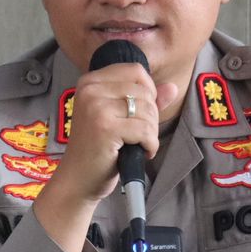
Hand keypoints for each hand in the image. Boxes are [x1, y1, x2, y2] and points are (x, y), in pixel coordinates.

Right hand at [33, 63, 179, 251]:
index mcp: (90, 81)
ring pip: (148, 110)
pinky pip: (145, 130)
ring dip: (150, 133)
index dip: (149, 92)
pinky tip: (139, 152)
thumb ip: (146, 101)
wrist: (78, 181)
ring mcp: (96, 107)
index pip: (136, 70)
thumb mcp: (121, 119)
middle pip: (144, 90)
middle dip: (150, 116)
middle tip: (137, 135)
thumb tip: (172, 87)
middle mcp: (90, 89)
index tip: (141, 114)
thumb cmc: (98, 150)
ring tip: (136, 144)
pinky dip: (150, 145)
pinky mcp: (105, 127)